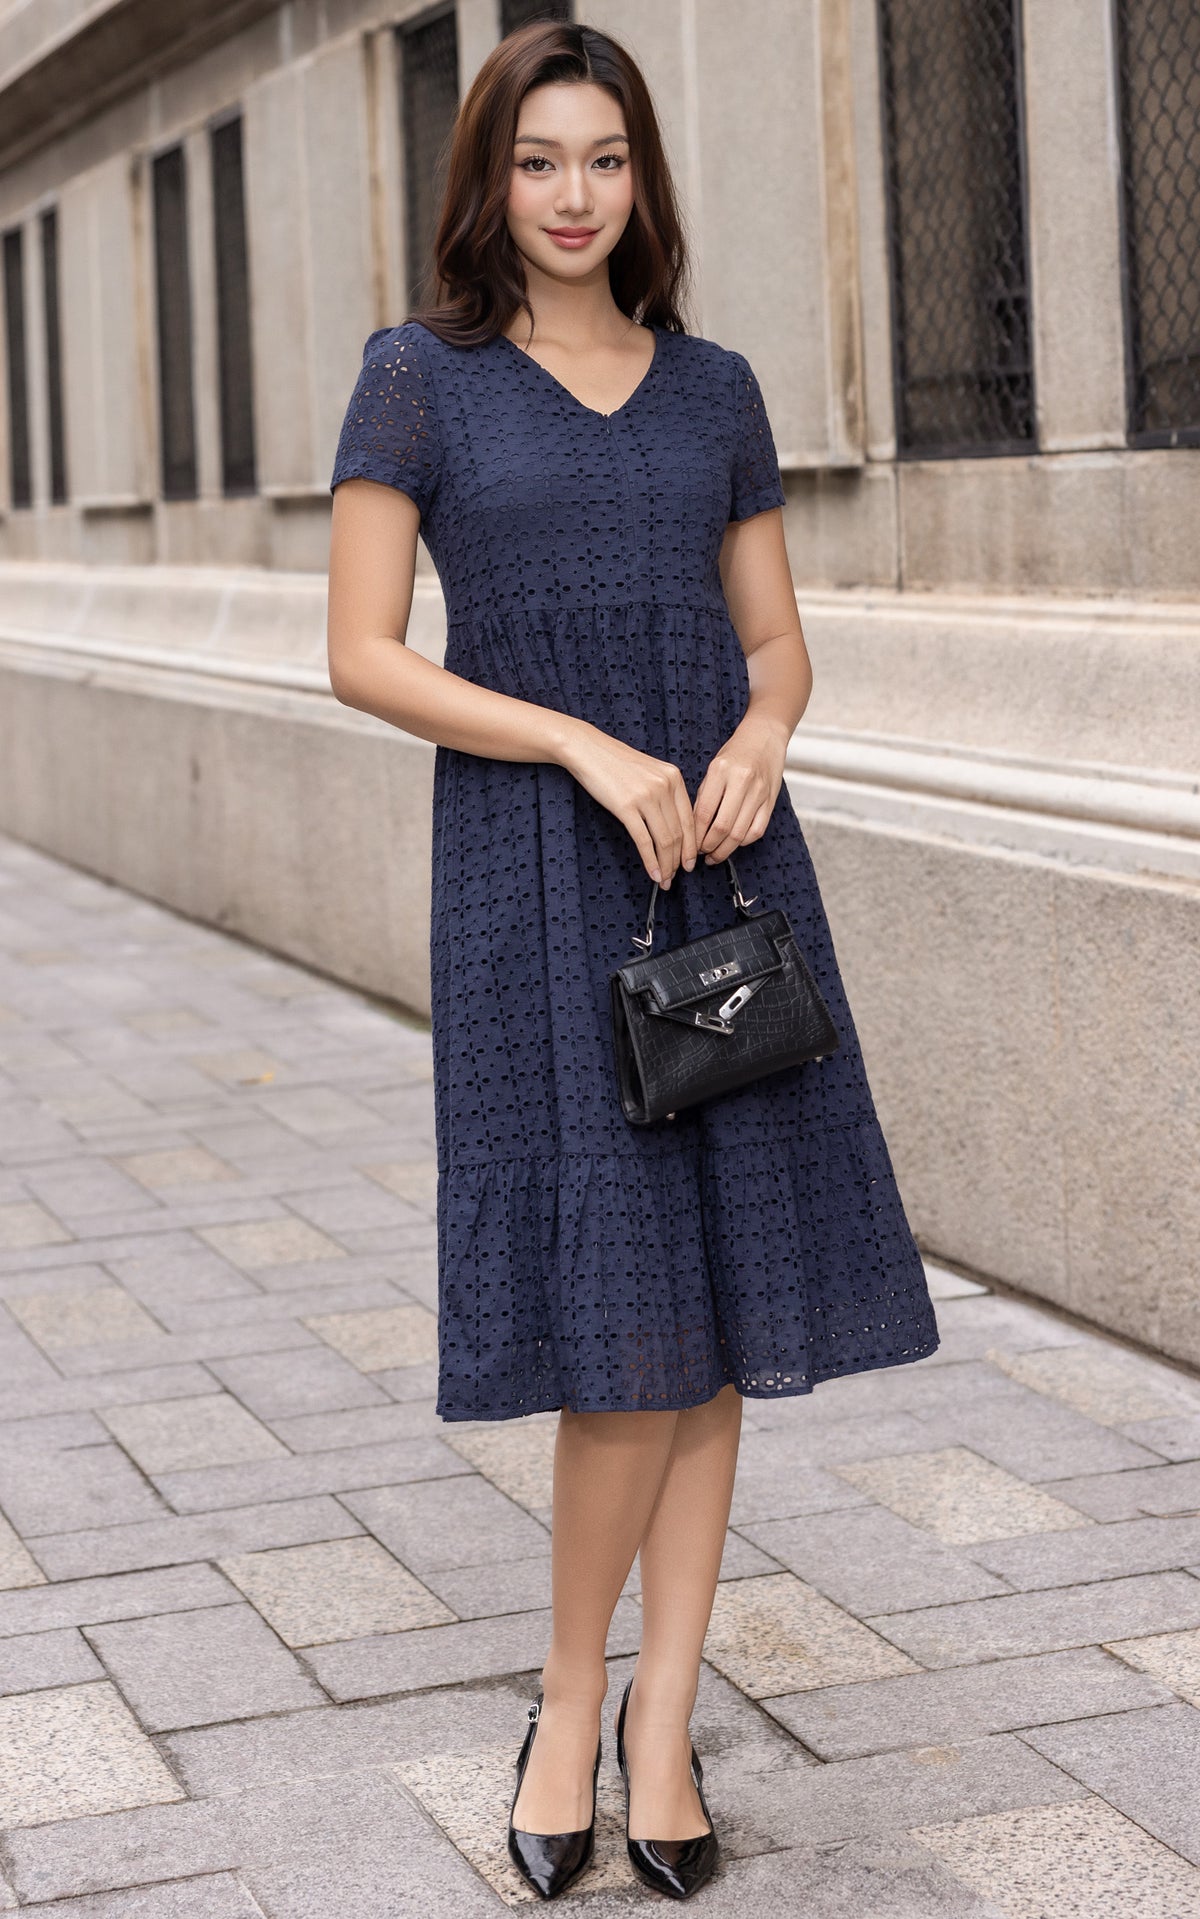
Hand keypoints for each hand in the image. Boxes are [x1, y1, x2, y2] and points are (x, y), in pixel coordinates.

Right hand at [558, 721, 697, 887]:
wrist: (587, 749)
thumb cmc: (614, 762)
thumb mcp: (649, 772)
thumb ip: (664, 793)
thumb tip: (672, 826)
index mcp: (673, 777)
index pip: (690, 819)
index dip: (692, 846)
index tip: (690, 861)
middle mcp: (664, 785)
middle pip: (679, 832)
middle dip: (679, 860)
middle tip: (676, 876)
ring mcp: (646, 795)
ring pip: (665, 839)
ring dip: (666, 864)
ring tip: (665, 878)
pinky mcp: (627, 806)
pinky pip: (644, 840)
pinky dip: (651, 861)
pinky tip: (653, 872)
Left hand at [692, 713, 788, 862]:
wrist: (765, 737)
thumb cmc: (736, 753)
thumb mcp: (713, 768)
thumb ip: (704, 796)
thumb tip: (693, 828)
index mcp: (721, 771)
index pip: (704, 813)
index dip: (695, 835)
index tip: (690, 845)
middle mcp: (742, 782)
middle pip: (722, 827)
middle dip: (709, 847)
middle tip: (702, 854)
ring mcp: (759, 793)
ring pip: (740, 834)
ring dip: (725, 850)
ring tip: (715, 854)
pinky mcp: (771, 801)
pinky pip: (757, 830)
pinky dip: (743, 842)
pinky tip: (734, 843)